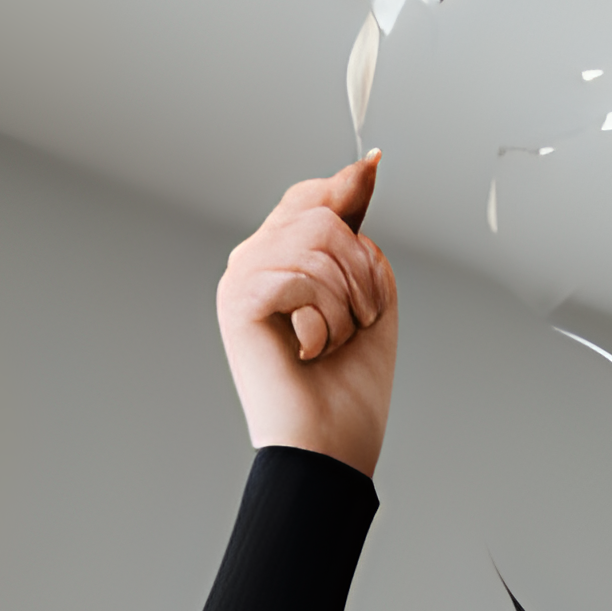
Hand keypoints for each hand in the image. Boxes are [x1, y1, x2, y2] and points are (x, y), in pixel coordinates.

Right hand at [214, 157, 398, 471]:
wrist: (329, 446)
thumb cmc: (348, 387)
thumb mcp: (371, 300)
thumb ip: (361, 241)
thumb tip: (363, 169)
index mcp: (283, 261)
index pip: (311, 200)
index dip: (346, 186)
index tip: (375, 165)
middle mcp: (255, 261)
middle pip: (322, 216)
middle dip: (363, 272)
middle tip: (359, 322)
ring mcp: (241, 278)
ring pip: (317, 242)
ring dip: (348, 304)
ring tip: (332, 342)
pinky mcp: (237, 299)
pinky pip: (299, 276)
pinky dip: (325, 320)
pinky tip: (310, 350)